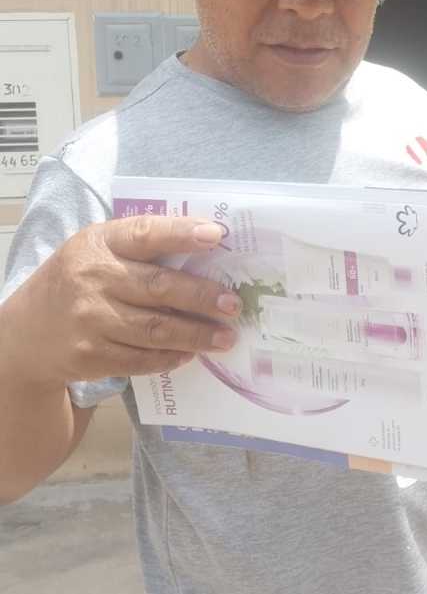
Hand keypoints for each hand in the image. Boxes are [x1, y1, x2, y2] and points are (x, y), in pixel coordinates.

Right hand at [5, 215, 238, 390]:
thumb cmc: (75, 282)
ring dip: (197, 334)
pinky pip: (142, 359)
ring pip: (156, 329)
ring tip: (225, 336)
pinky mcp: (92, 356)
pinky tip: (191, 353)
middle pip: (159, 287)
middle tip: (232, 304)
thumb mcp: (95, 250)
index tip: (217, 236)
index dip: (182, 234)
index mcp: (98, 244)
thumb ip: (139, 248)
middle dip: (202, 297)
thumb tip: (205, 250)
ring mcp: (91, 320)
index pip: (145, 235)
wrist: (26, 334)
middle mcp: (93, 279)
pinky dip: (171, 357)